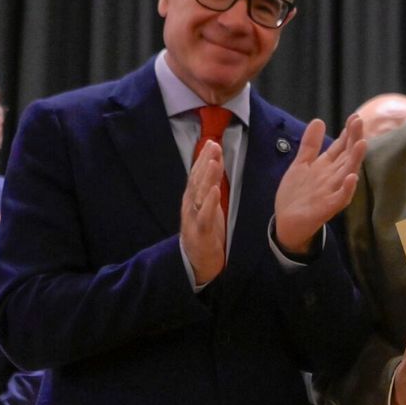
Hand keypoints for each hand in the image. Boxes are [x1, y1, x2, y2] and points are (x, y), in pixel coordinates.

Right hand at [181, 140, 228, 285]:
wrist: (196, 261)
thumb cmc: (204, 230)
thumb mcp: (207, 206)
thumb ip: (209, 186)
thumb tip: (215, 164)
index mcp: (192, 198)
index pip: (197, 174)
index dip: (204, 158)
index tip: (212, 143)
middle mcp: (190, 205)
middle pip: (197, 180)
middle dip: (205, 162)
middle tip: (213, 145)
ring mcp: (193, 218)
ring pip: (199, 194)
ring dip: (206, 177)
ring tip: (213, 162)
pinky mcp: (200, 232)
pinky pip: (204, 215)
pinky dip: (208, 202)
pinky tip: (214, 191)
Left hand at [274, 115, 367, 254]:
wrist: (287, 223)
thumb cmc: (297, 195)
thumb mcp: (301, 164)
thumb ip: (310, 144)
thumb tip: (319, 120)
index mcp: (327, 166)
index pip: (341, 146)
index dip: (347, 132)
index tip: (355, 117)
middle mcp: (333, 177)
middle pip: (347, 156)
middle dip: (354, 139)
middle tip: (359, 121)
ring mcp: (331, 192)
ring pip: (347, 173)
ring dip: (355, 160)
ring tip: (361, 143)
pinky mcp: (327, 208)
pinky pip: (340, 198)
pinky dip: (347, 189)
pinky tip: (352, 178)